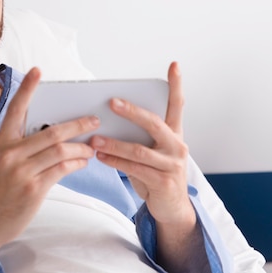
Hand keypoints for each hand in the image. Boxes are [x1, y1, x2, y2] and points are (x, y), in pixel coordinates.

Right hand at [0, 67, 95, 271]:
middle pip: (51, 132)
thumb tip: (57, 133)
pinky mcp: (32, 188)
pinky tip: (82, 162)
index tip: (37, 71)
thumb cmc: (1, 188)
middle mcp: (10, 153)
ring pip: (60, 150)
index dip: (27, 89)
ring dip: (81, 148)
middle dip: (77, 125)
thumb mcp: (4, 161)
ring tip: (91, 148)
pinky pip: (62, 169)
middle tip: (94, 121)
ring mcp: (20, 171)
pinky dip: (76, 164)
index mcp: (2, 142)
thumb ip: (24, 146)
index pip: (15, 110)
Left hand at [89, 62, 193, 224]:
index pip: (177, 105)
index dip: (176, 85)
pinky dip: (114, 161)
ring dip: (113, 143)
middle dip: (131, 111)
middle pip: (154, 123)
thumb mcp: (150, 151)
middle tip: (111, 102)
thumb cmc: (155, 173)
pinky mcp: (163, 181)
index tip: (174, 65)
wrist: (171, 207)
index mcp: (174, 134)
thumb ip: (137, 136)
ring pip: (138, 149)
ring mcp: (173, 164)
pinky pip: (134, 168)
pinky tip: (100, 156)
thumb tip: (105, 120)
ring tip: (94, 138)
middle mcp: (177, 146)